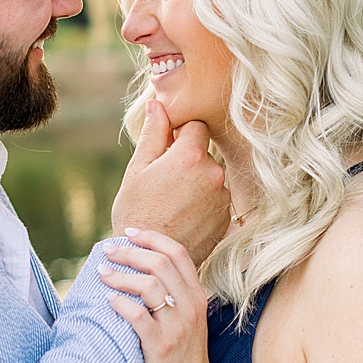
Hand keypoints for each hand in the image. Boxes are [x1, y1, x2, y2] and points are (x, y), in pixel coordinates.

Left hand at [100, 229, 218, 362]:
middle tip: (107, 251)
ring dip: (121, 275)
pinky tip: (107, 300)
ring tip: (101, 273)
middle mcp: (190, 307)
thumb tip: (137, 269)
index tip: (128, 233)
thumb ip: (170, 295)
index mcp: (196, 296)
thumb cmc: (180, 358)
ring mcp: (177, 327)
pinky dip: (120, 304)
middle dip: (130, 252)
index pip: (177, 253)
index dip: (151, 238)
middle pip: (160, 263)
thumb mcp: (184, 320)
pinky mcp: (161, 346)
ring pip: (149, 285)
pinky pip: (138, 317)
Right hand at [110, 100, 229, 265]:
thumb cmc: (135, 211)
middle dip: (187, 161)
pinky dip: (202, 204)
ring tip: (172, 204)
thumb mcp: (137, 169)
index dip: (179, 135)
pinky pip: (216, 200)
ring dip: (196, 183)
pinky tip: (182, 217)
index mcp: (190, 156)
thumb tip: (157, 104)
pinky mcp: (226, 217)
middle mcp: (213, 173)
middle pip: (204, 153)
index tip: (165, 150)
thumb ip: (153, 133)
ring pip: (210, 177)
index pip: (196, 126)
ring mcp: (223, 197)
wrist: (147, 258)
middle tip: (163, 183)